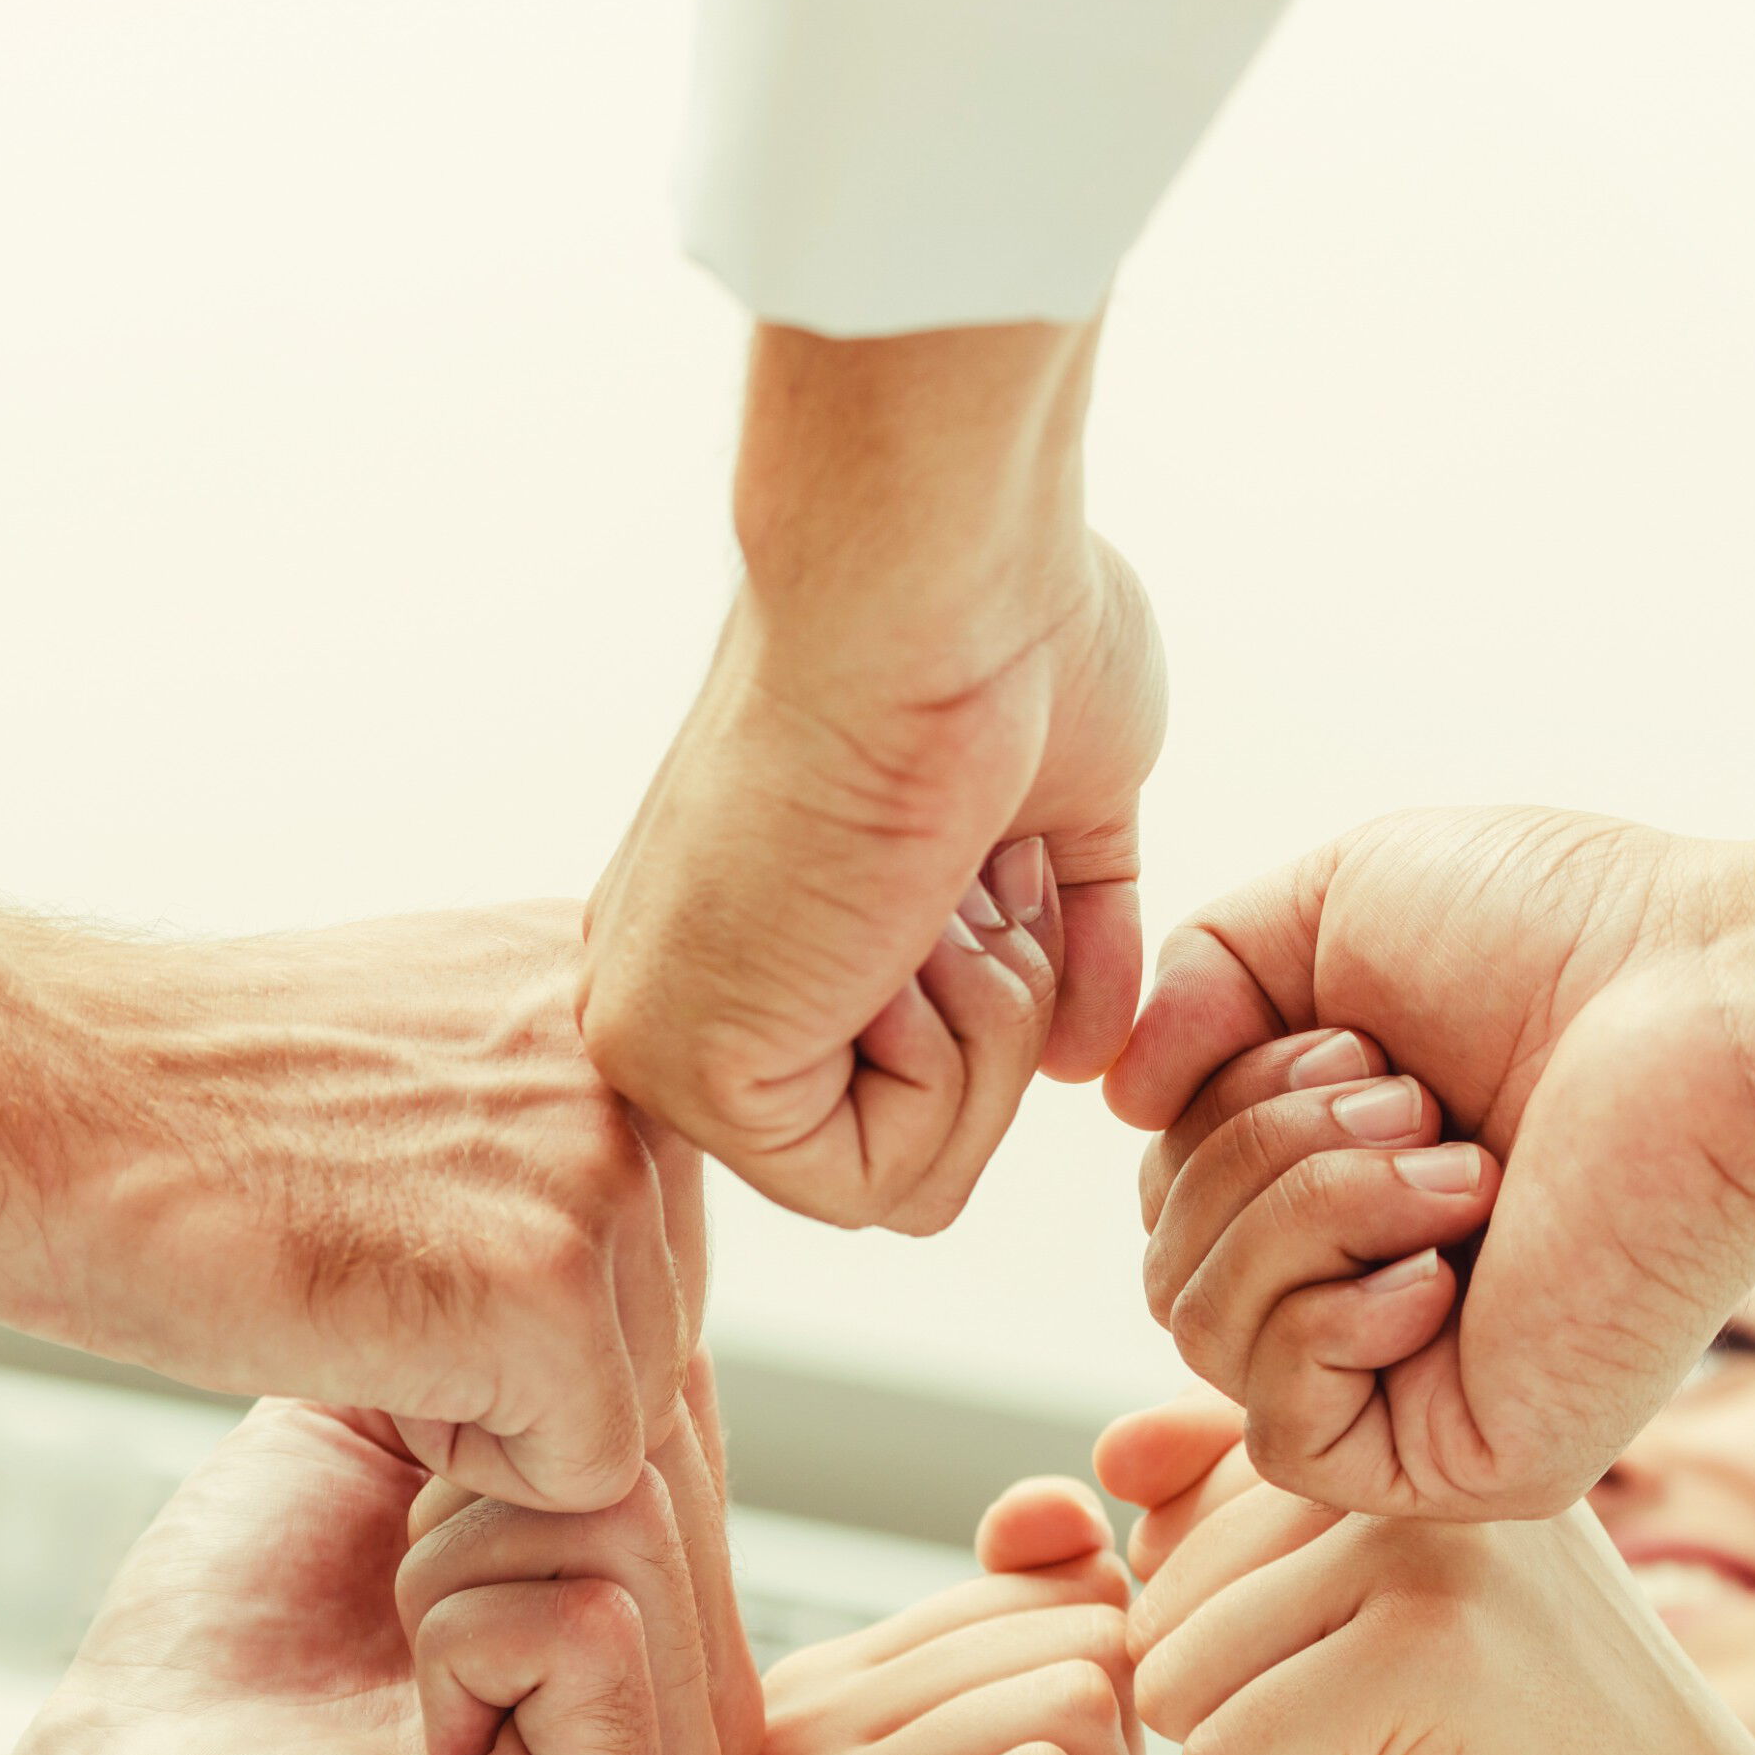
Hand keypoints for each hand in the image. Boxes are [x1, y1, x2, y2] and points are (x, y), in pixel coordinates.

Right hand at [0, 900, 705, 1513]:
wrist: (25, 1099)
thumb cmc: (183, 1103)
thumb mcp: (419, 1048)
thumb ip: (549, 1105)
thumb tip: (636, 1215)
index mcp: (618, 986)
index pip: (656, 1224)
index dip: (514, 1273)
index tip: (384, 1209)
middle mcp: (644, 1060)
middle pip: (660, 1319)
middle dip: (519, 1344)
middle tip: (356, 1254)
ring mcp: (606, 1168)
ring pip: (629, 1401)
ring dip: (485, 1397)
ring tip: (346, 1284)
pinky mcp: (552, 1289)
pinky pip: (577, 1473)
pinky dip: (455, 1456)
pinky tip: (346, 1341)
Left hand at [0, 1363, 759, 1754]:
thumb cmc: (229, 1630)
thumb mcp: (397, 1435)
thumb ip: (525, 1353)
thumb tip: (622, 1243)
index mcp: (675, 1619)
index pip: (665, 1401)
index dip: (497, 1412)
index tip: (399, 1527)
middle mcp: (705, 1709)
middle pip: (651, 1448)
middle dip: (471, 1487)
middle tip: (383, 1611)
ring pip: (622, 1517)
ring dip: (447, 1563)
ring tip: (394, 1664)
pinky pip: (586, 1622)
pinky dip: (453, 1636)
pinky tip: (411, 1735)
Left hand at [584, 323, 1163, 1233]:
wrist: (939, 569)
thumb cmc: (1003, 630)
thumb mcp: (1059, 805)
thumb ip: (1065, 940)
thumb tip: (1081, 1062)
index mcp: (752, 927)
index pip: (906, 1087)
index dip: (1015, 990)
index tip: (995, 851)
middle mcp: (690, 988)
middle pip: (915, 1149)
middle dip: (1007, 1016)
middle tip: (973, 870)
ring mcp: (672, 1037)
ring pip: (908, 1182)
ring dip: (992, 1034)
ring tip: (945, 884)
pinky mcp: (686, 1072)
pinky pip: (880, 1186)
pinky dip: (953, 1067)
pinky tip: (908, 926)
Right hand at [1109, 799, 1754, 1517]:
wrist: (1731, 1006)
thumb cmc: (1569, 937)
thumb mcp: (1326, 909)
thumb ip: (1194, 982)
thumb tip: (1118, 1098)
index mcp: (1347, 1181)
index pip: (1171, 1193)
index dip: (1216, 1105)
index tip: (1353, 1034)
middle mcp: (1373, 1291)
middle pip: (1168, 1260)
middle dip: (1257, 1147)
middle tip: (1411, 1092)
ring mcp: (1412, 1385)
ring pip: (1203, 1332)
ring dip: (1306, 1205)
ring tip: (1454, 1154)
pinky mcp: (1458, 1460)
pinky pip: (1279, 1421)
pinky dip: (1331, 1307)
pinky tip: (1452, 1248)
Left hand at [1116, 1397, 1754, 1754]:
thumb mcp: (1390, 1605)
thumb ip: (1248, 1518)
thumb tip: (1106, 1461)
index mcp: (1402, 1423)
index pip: (1173, 1497)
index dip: (1237, 1627)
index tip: (1375, 1655)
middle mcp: (1410, 1453)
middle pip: (1155, 1602)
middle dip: (1249, 1703)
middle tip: (1412, 1724)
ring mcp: (1423, 1543)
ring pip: (1171, 1681)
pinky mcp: (1426, 1656)